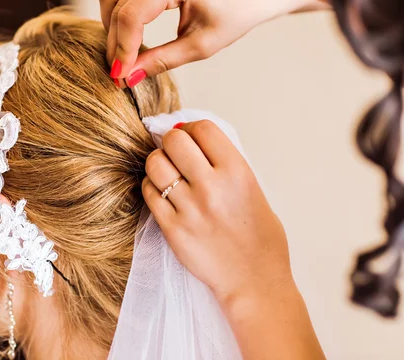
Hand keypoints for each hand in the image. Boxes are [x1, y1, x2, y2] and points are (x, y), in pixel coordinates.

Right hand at [99, 0, 323, 84]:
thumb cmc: (237, 12)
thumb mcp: (200, 46)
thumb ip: (161, 61)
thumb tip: (128, 77)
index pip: (130, 16)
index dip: (122, 50)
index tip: (120, 77)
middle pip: (116, 6)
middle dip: (114, 43)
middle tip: (119, 74)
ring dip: (111, 26)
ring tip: (122, 55)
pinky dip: (118, 14)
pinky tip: (127, 37)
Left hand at [142, 120, 325, 358]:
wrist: (255, 282)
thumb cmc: (260, 238)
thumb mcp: (254, 190)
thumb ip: (226, 164)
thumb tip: (197, 142)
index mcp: (237, 173)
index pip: (203, 128)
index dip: (191, 128)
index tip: (189, 135)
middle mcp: (212, 187)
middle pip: (173, 141)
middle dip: (171, 142)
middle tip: (174, 153)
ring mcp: (189, 208)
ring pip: (155, 164)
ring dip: (158, 163)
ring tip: (166, 173)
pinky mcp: (172, 229)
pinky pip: (148, 193)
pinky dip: (152, 187)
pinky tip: (162, 193)